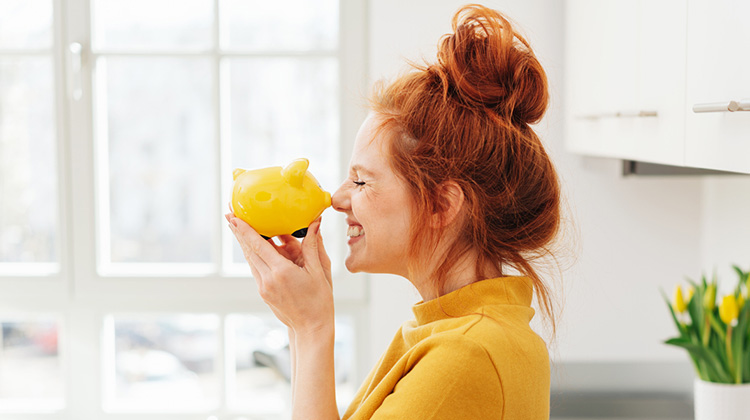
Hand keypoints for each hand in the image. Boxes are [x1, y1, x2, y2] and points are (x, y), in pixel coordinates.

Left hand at [226, 211, 333, 334]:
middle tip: (229, 213)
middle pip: (249, 250)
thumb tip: (314, 224)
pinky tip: (253, 246)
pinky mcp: (263, 292)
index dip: (245, 230)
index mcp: (282, 272)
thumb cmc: (319, 301)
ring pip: (250, 259)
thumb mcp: (319, 272)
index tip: (234, 216)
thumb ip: (313, 246)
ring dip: (244, 242)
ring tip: (237, 226)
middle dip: (239, 231)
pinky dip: (253, 255)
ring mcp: (263, 287)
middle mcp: (268, 279)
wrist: (312, 328)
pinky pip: (256, 268)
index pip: (259, 245)